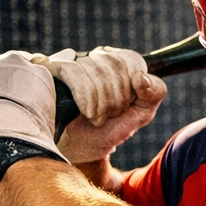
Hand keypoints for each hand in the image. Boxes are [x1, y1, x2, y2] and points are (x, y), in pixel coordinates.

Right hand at [53, 47, 165, 163]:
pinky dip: (85, 98)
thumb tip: (140, 76)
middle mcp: (96, 57)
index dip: (131, 89)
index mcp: (120, 63)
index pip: (132, 60)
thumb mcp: (140, 114)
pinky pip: (73, 72)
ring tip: (96, 118)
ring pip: (96, 69)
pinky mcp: (51, 67)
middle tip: (109, 116)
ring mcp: (72, 60)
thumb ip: (153, 94)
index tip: (125, 107)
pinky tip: (86, 113)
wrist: (75, 148)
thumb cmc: (107, 130)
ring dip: (101, 103)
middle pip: (115, 65)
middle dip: (116, 99)